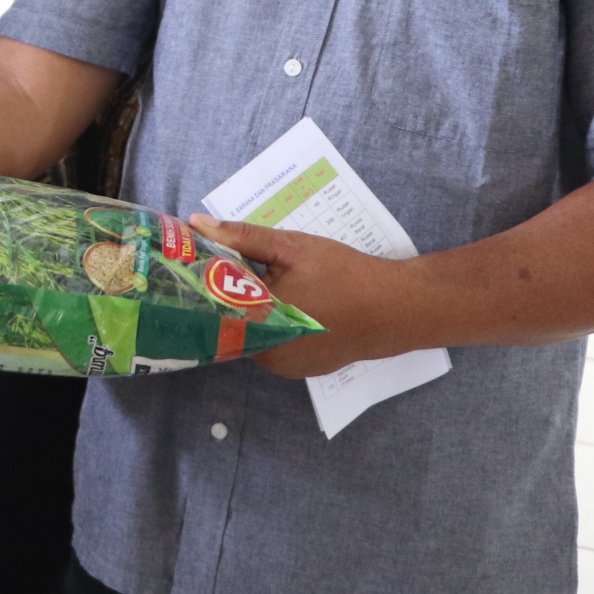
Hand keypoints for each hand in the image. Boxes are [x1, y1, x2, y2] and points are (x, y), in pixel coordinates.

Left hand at [187, 215, 422, 378]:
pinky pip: (275, 346)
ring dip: (254, 313)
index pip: (210, 307)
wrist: (396, 308)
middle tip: (236, 269)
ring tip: (268, 284)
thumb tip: (197, 224)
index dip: (203, 284)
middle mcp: (267, 355)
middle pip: (231, 323)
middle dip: (230, 297)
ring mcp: (286, 366)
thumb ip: (242, 237)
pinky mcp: (302, 370)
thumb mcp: (291, 248)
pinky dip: (275, 327)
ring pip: (253, 335)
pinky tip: (289, 304)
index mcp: (259, 324)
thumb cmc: (344, 275)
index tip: (200, 265)